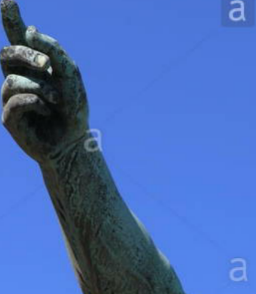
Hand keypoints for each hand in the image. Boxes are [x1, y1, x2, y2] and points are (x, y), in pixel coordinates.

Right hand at [1, 1, 88, 163]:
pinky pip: (16, 100)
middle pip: (8, 53)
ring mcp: (10, 96)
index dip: (10, 18)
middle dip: (26, 56)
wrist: (74, 143)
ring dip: (40, 88)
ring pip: (12, 79)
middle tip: (47, 65)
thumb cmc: (72, 108)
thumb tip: (30, 32)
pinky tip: (48, 111)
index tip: (7, 0)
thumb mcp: (70, 75)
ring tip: (57, 101)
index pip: (16, 36)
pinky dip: (37, 103)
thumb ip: (54, 51)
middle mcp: (17, 76)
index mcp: (31, 63)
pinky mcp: (8, 117)